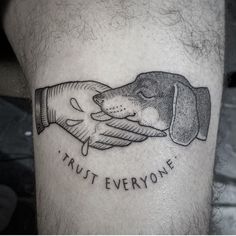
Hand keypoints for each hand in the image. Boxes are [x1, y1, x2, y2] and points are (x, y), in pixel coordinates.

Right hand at [36, 81, 165, 155]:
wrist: (53, 105)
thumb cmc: (73, 91)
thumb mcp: (93, 88)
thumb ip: (112, 99)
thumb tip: (128, 104)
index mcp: (105, 116)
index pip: (133, 124)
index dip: (148, 128)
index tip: (162, 131)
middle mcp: (102, 130)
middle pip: (130, 135)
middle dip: (146, 135)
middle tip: (160, 135)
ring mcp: (95, 139)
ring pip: (122, 142)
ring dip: (135, 140)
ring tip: (145, 137)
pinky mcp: (89, 143)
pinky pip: (111, 146)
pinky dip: (121, 143)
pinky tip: (128, 141)